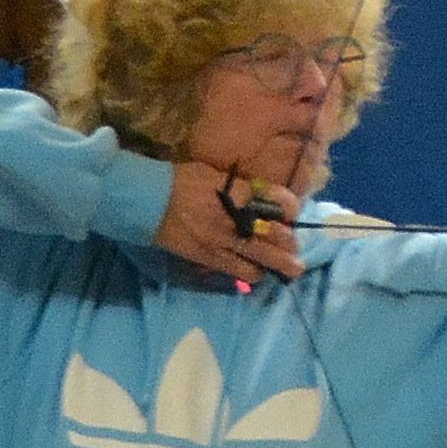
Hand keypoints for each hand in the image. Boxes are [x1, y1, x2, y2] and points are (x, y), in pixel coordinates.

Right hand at [158, 153, 303, 289]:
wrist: (150, 201)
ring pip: (262, 257)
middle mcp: (236, 218)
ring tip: (291, 268)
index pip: (277, 200)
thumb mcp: (215, 174)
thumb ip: (240, 186)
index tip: (292, 211)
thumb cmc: (181, 181)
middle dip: (290, 241)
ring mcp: (224, 240)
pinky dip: (254, 273)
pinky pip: (240, 270)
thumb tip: (260, 194)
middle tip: (296, 246)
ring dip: (280, 263)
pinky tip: (260, 274)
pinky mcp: (211, 257)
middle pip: (276, 233)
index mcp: (238, 192)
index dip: (290, 207)